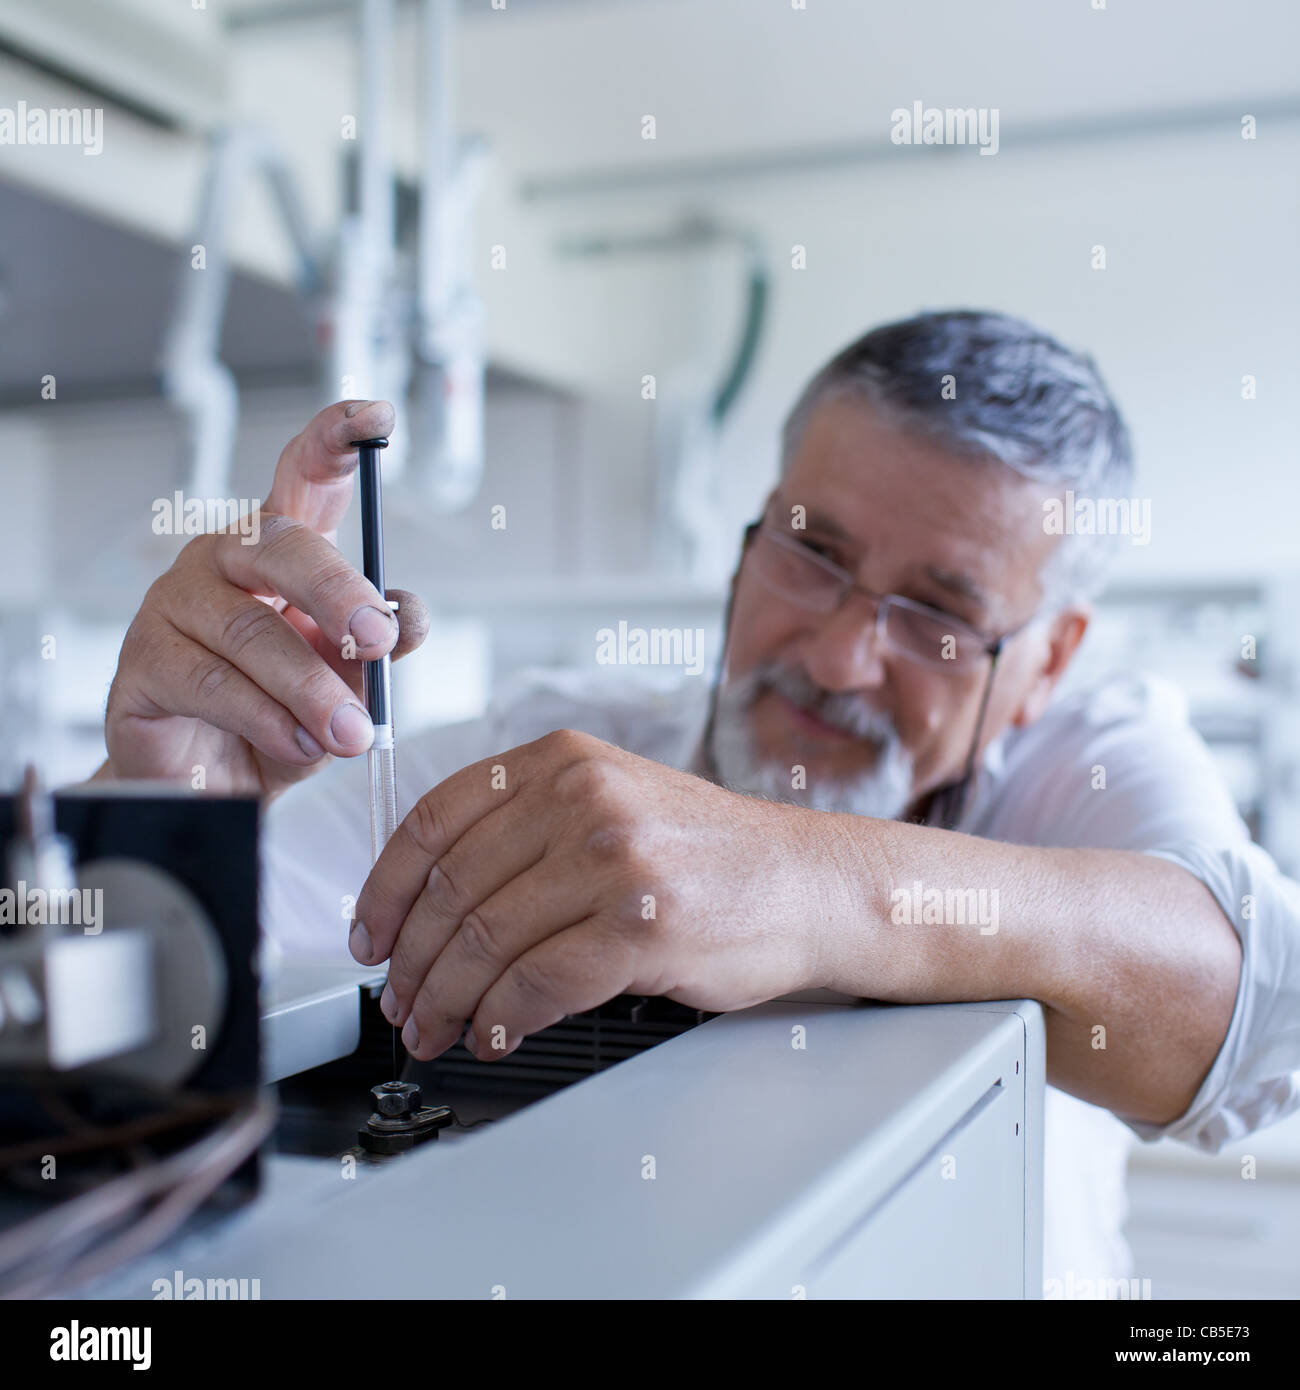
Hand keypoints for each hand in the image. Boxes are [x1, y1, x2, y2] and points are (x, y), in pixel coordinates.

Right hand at [102, 401, 428, 798]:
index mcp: (280, 550)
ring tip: (349, 732)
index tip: (376, 418)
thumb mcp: (349, 677)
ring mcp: (175, 605)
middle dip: (339, 594)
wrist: (221, 783)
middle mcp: (224, 560)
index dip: (336, 441)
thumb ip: (382, 641)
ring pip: (251, 630)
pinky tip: (297, 741)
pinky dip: (267, 718)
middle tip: (378, 640)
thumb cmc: (285, 713)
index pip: (304, 477)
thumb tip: (408, 616)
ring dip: (311, 686)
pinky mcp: (143, 663)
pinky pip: (214, 684)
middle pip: (282, 548)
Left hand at [350, 729, 846, 1060]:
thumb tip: (431, 903)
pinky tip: (495, 1032)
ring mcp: (615, 859)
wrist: (808, 884)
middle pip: (453, 887)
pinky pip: (535, 984)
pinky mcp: (642, 926)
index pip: (435, 817)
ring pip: (485, 940)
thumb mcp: (615, 801)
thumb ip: (528, 828)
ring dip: (447, 999)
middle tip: (401, 1002)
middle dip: (412, 960)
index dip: (386, 887)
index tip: (371, 935)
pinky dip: (501, 1019)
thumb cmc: (708, 854)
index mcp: (565, 761)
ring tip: (438, 1028)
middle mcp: (585, 798)